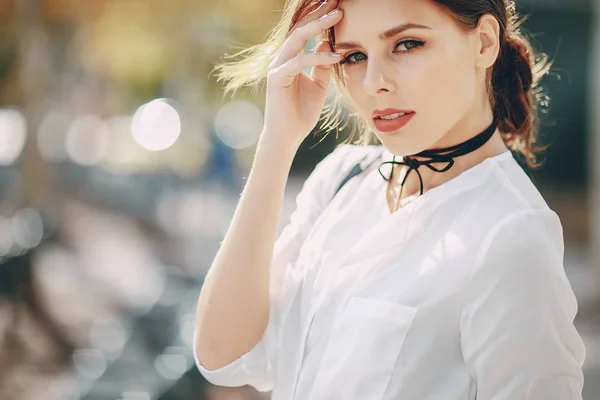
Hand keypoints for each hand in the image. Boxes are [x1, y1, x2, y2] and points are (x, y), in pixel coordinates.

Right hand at [262, 0, 343, 150]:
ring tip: (337, 16)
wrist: (287, 137)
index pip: (305, 31)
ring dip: (318, 26)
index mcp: (291, 58)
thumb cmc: (301, 113)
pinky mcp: (277, 78)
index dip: (320, 17)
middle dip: (319, 12)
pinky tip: (335, 56)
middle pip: (300, 27)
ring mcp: (277, 67)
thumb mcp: (318, 86)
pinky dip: (318, 57)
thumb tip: (331, 46)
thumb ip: (322, 66)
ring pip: (297, 38)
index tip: (339, 6)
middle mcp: (282, 58)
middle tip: (337, 1)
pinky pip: (299, 62)